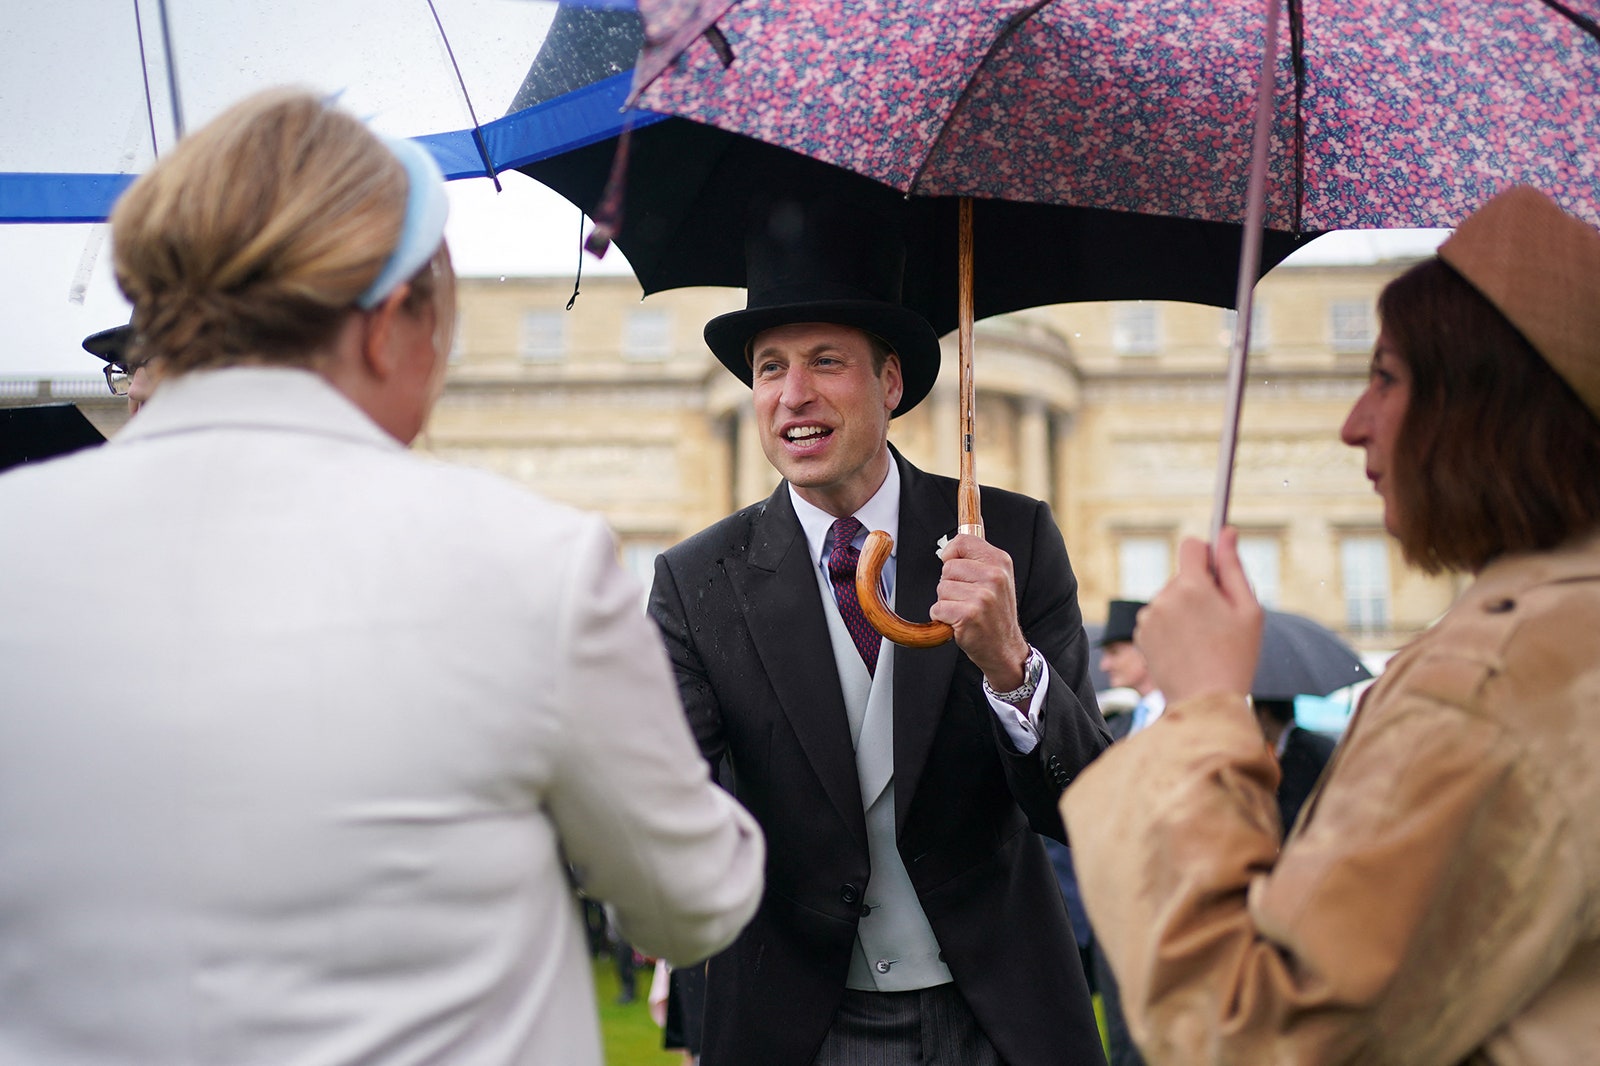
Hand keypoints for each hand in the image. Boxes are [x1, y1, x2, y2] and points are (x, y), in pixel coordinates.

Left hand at [929, 535, 1031, 690]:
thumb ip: (979, 551)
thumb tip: (971, 515)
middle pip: (947, 567)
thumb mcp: (996, 576)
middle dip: (949, 585)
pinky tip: (960, 623)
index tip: (959, 569)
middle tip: (968, 599)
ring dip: (946, 603)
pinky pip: (938, 608)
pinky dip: (943, 618)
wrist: (1005, 649)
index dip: (952, 555)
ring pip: (941, 588)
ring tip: (966, 611)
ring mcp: (983, 596)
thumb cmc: (994, 612)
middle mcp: (995, 575)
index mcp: (1000, 561)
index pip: (962, 541)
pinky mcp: (969, 615)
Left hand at [1136, 527, 1262, 703]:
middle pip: (1182, 577)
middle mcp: (1163, 597)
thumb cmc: (1236, 656)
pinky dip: (1171, 627)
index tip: (1217, 570)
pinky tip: (1187, 649)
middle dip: (1199, 589)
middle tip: (1219, 621)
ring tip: (1203, 640)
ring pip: (1170, 599)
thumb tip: (1226, 531)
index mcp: (1191, 586)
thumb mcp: (1247, 609)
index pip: (1192, 546)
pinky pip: (1159, 619)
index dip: (1207, 554)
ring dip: (1184, 610)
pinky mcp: (1141, 636)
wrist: (1206, 702)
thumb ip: (1233, 567)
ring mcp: (1148, 618)